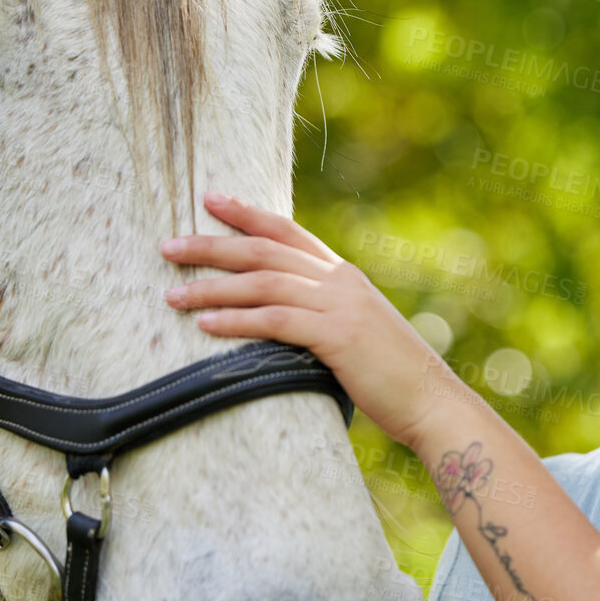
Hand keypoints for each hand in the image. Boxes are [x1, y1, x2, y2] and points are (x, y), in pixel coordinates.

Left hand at [159, 191, 473, 450]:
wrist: (431, 401)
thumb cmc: (391, 376)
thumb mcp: (356, 331)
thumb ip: (322, 314)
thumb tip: (281, 317)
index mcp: (344, 275)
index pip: (287, 232)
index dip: (247, 213)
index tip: (209, 199)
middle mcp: (340, 281)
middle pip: (264, 251)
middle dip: (212, 245)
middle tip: (168, 244)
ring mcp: (340, 306)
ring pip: (263, 284)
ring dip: (212, 286)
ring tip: (173, 293)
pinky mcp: (337, 337)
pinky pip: (276, 321)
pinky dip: (237, 319)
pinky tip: (206, 323)